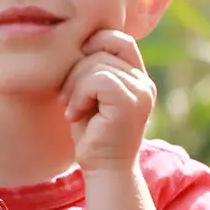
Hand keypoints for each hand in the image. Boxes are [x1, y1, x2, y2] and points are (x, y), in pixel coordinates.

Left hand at [62, 29, 154, 171]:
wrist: (104, 171)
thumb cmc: (92, 135)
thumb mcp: (91, 96)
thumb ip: (93, 70)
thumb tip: (77, 40)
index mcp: (137, 78)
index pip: (119, 38)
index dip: (93, 43)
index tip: (74, 72)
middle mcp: (144, 83)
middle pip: (103, 48)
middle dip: (75, 70)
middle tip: (65, 98)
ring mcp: (140, 91)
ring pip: (96, 63)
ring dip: (74, 86)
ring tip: (71, 110)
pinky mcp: (129, 102)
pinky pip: (96, 79)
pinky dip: (78, 95)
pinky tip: (75, 115)